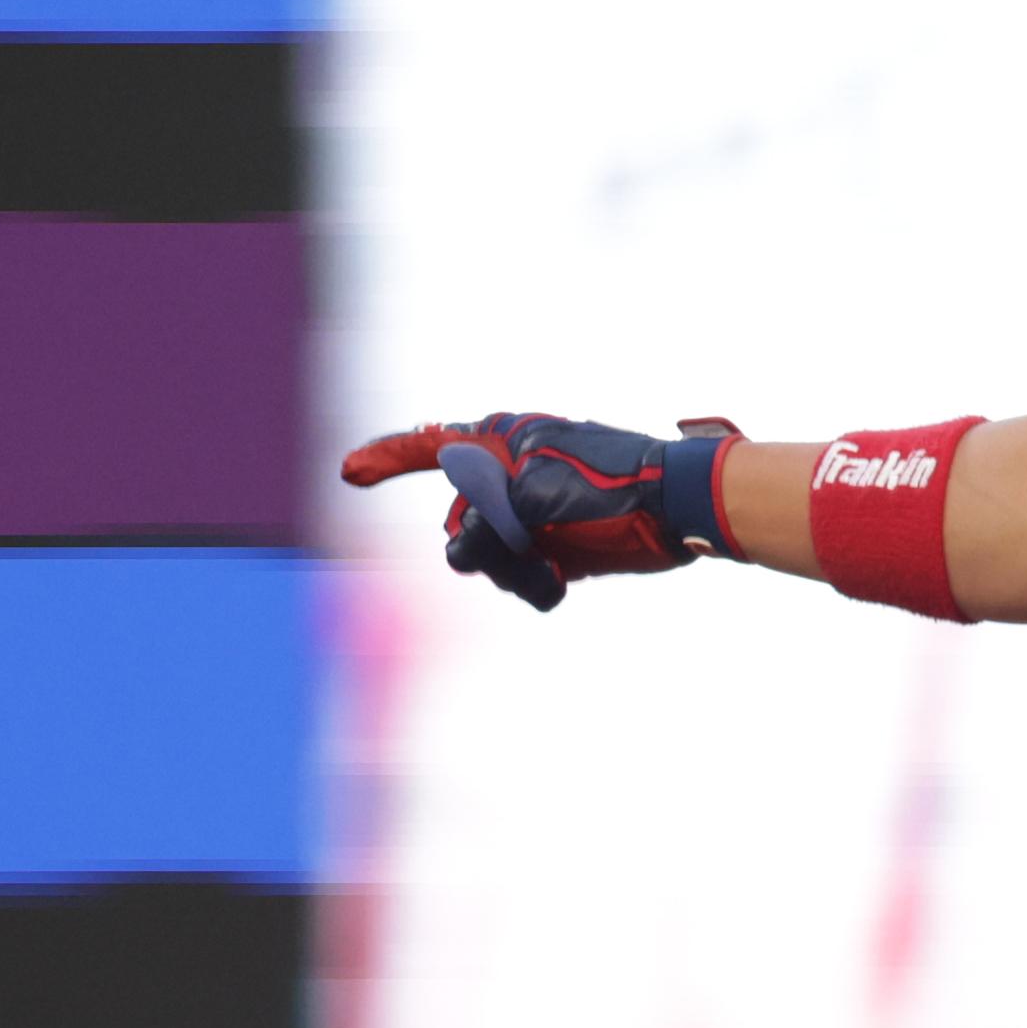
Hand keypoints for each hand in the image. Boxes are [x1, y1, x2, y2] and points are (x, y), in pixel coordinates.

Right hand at [340, 412, 720, 610]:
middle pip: (457, 523)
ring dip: (516, 571)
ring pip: (489, 558)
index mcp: (502, 443)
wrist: (678, 510)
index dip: (385, 460)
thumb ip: (485, 522)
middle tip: (527, 546)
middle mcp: (509, 477)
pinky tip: (561, 581)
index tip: (349, 473)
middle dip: (484, 547)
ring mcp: (531, 514)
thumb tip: (463, 553)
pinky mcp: (555, 545)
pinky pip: (522, 576)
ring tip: (553, 569)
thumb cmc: (612, 488)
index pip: (428, 448)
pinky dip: (536, 584)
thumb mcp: (535, 498)